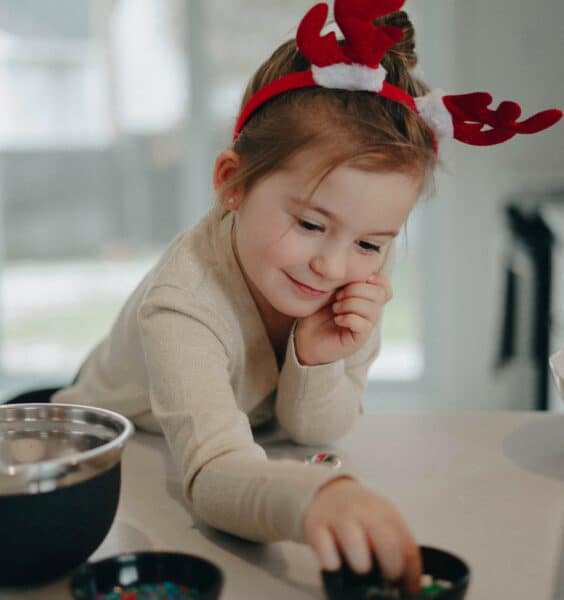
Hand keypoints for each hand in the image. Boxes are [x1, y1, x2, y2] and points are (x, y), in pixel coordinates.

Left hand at [294, 273, 391, 364]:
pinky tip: (338, 320)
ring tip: (335, 308)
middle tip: (337, 296)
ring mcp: (365, 326)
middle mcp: (369, 312)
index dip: (378, 280)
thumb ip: (343, 280)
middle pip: (379, 295)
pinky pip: (362, 324)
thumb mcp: (329, 290)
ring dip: (349, 304)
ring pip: (371, 309)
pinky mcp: (358, 339)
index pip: (385, 288)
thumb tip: (352, 268)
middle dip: (356, 290)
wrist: (305, 337)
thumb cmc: (317, 313)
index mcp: (365, 298)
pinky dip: (348, 318)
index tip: (360, 279)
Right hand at [302, 477, 421, 595]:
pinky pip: (327, 552)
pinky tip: (335, 563)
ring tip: (360, 567)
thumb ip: (398, 548)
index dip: (411, 574)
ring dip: (362, 565)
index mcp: (386, 512)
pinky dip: (333, 564)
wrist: (326, 492)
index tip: (408, 588)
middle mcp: (365, 512)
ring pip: (356, 545)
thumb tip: (411, 587)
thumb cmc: (360, 516)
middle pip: (387, 545)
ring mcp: (339, 518)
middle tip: (385, 578)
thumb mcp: (382, 522)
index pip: (407, 547)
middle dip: (390, 571)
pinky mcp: (316, 528)